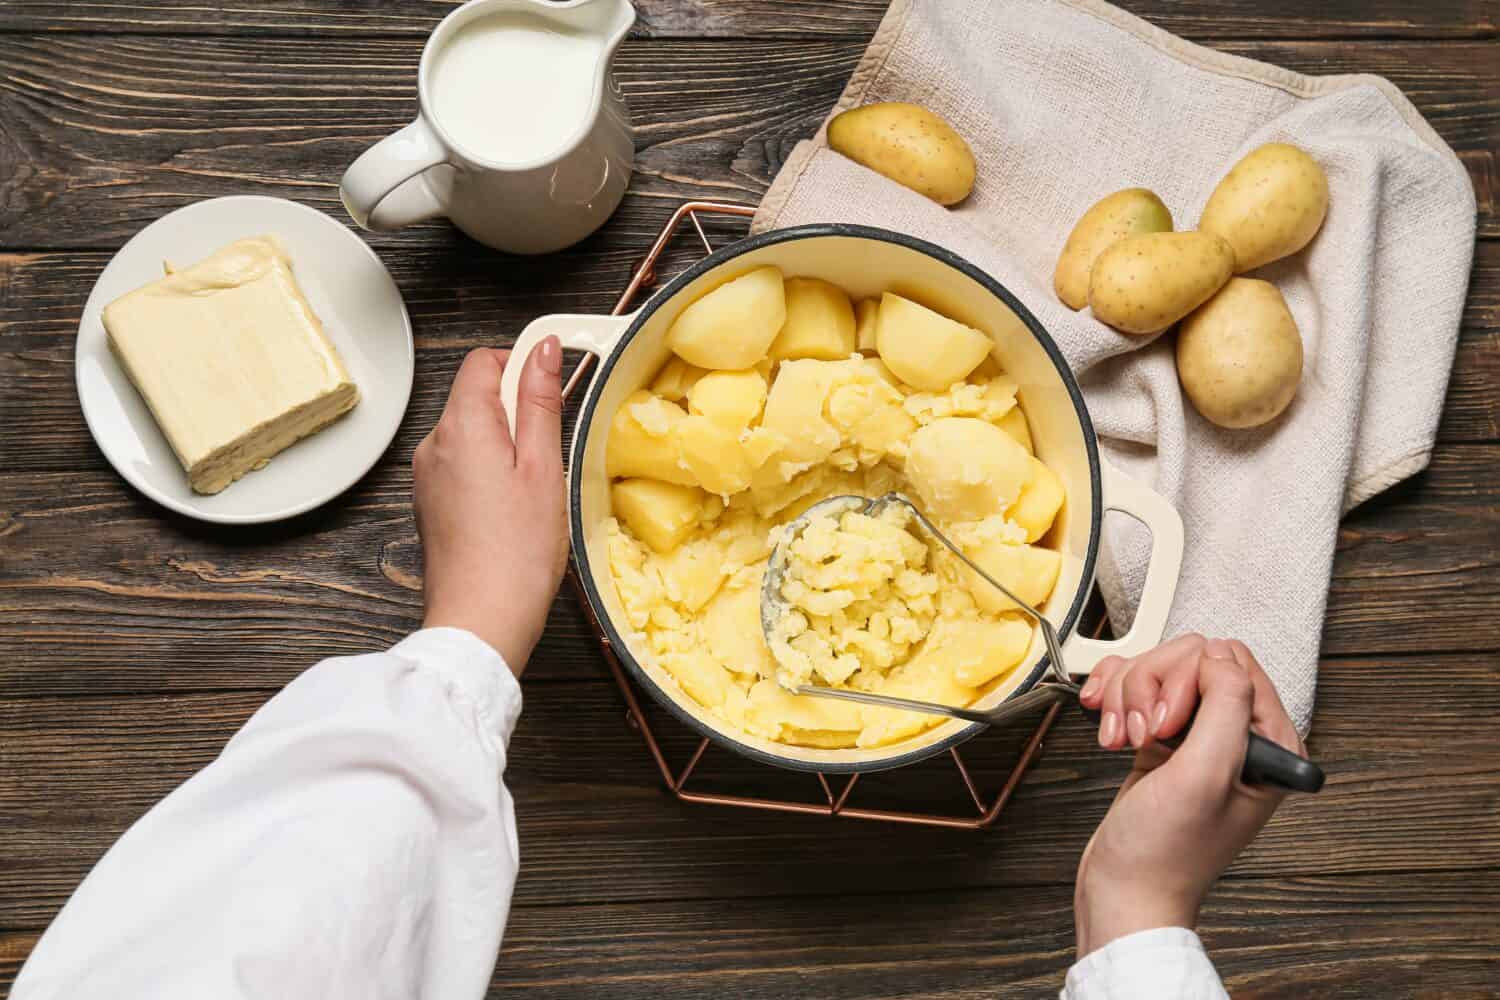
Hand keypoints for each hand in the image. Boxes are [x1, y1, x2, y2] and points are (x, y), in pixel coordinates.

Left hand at [414, 341, 568, 674]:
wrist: (480, 622)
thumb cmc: (517, 553)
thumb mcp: (544, 468)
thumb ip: (541, 402)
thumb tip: (544, 350)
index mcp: (461, 427)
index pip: (483, 361)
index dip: (521, 365)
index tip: (554, 386)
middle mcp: (433, 445)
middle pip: (477, 397)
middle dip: (517, 412)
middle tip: (550, 454)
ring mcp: (428, 476)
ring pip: (473, 434)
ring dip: (506, 445)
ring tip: (534, 489)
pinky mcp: (431, 504)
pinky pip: (463, 466)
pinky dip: (491, 473)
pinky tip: (514, 509)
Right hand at [1072, 635, 1303, 955]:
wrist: (1124, 889)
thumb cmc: (1166, 853)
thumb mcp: (1204, 776)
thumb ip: (1225, 706)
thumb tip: (1219, 653)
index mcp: (1270, 742)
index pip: (1231, 662)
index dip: (1189, 681)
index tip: (1167, 724)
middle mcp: (1238, 734)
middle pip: (1190, 660)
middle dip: (1152, 689)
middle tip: (1145, 736)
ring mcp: (1198, 735)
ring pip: (1158, 670)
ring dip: (1128, 698)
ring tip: (1124, 740)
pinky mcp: (1164, 737)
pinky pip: (1136, 688)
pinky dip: (1114, 700)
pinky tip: (1109, 729)